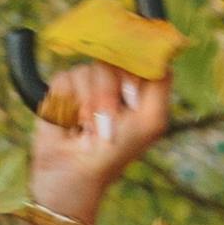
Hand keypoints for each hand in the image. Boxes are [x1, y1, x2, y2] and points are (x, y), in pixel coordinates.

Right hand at [29, 56, 172, 224]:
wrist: (74, 172)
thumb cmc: (117, 151)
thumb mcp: (150, 120)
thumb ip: (160, 84)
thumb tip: (161, 52)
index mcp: (137, 85)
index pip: (140, 53)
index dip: (136, 63)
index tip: (130, 93)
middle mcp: (113, 80)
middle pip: (112, 59)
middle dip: (109, 94)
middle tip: (108, 122)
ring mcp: (86, 83)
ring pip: (87, 70)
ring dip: (88, 105)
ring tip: (88, 129)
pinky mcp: (61, 89)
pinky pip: (64, 78)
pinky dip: (67, 104)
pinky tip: (70, 124)